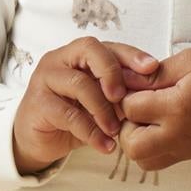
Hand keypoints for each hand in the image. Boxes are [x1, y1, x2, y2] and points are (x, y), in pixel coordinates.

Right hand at [12, 36, 164, 174]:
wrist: (39, 139)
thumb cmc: (74, 115)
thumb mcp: (103, 103)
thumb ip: (121, 94)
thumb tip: (152, 93)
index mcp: (79, 54)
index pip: (108, 46)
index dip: (131, 54)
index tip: (152, 68)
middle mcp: (61, 59)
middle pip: (89, 50)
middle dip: (112, 72)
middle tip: (123, 97)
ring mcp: (46, 79)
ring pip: (79, 84)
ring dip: (103, 109)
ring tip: (116, 131)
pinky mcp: (38, 104)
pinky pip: (68, 115)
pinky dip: (90, 132)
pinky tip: (105, 145)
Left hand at [114, 50, 190, 171]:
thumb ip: (155, 72)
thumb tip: (125, 80)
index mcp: (179, 106)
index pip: (131, 107)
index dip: (127, 91)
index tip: (138, 81)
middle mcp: (179, 134)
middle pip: (131, 143)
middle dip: (125, 123)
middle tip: (137, 104)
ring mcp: (184, 149)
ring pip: (141, 159)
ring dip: (135, 139)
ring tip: (147, 117)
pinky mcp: (188, 155)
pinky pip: (156, 162)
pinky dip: (149, 148)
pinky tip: (158, 126)